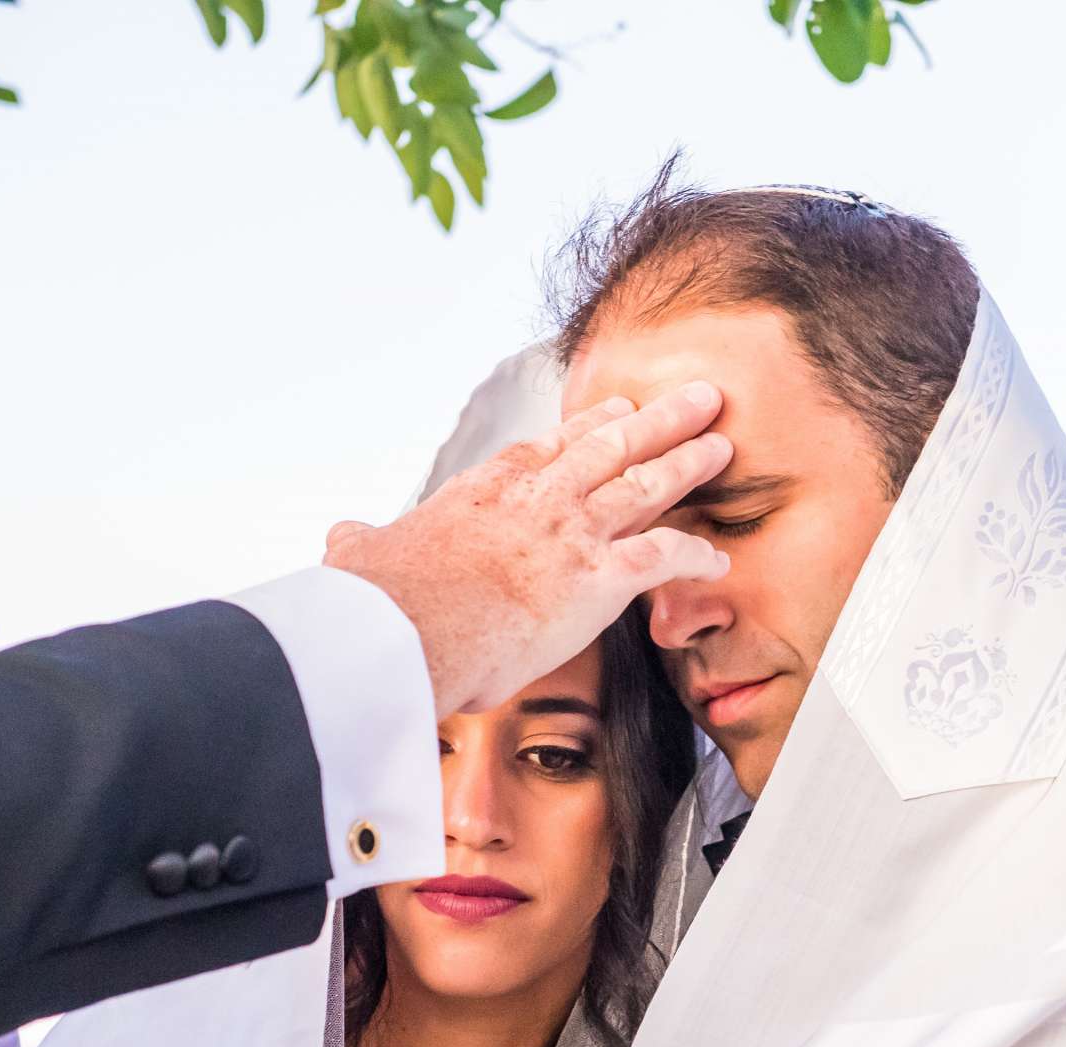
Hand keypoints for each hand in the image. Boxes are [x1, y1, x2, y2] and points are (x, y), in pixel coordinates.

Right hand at [325, 382, 733, 713]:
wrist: (403, 629)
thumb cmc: (380, 601)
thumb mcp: (362, 556)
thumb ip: (362, 542)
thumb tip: (344, 538)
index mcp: (487, 488)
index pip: (548, 446)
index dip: (590, 424)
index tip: (615, 409)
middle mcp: (539, 498)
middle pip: (612, 445)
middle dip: (659, 420)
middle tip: (697, 400)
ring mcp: (572, 534)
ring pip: (646, 484)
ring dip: (688, 463)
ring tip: (721, 445)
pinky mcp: (597, 580)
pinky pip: (663, 558)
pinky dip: (695, 556)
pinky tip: (721, 557)